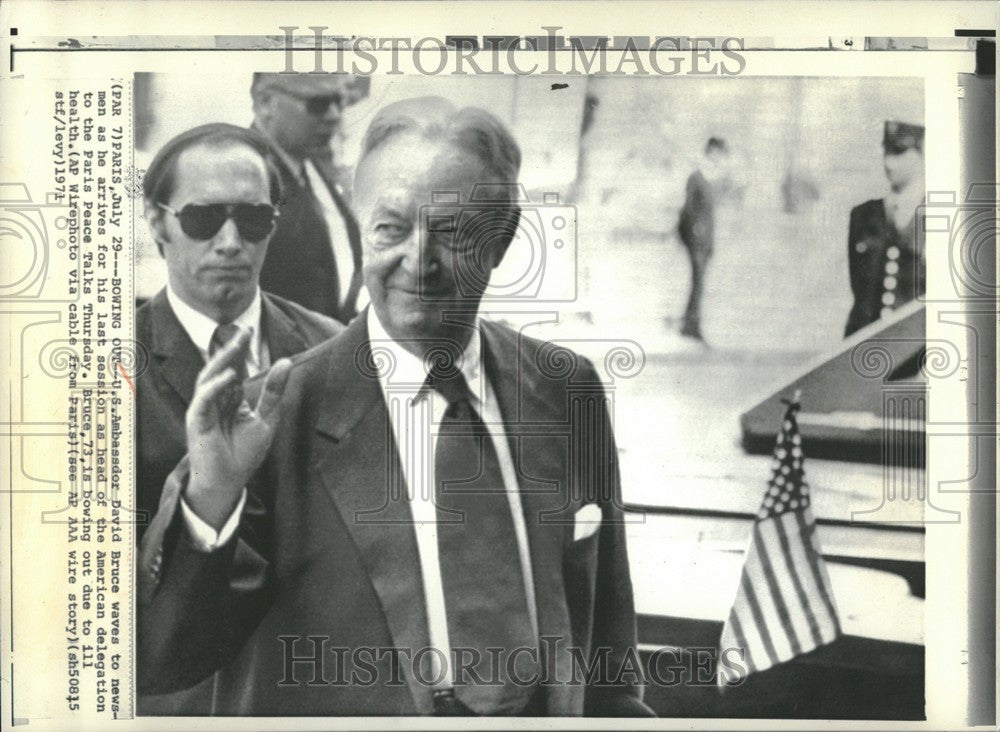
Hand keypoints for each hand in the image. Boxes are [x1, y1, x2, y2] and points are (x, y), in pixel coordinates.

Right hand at [184, 329, 291, 529]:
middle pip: (220, 368)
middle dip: (232, 348)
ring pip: (209, 379)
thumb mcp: (266, 419)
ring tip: (236, 345)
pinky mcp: (197, 422)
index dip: (240, 349)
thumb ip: (274, 391)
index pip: (234, 368)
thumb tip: (286, 361)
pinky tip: (228, 376)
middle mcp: (214, 400)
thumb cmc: (243, 453)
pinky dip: (215, 387)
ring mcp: (203, 410)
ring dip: (222, 361)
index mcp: (229, 398)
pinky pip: (204, 401)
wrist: (228, 483)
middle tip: (243, 329)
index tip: (249, 328)